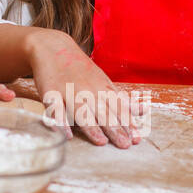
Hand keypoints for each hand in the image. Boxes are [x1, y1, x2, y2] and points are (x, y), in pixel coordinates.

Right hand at [27, 29, 139, 148]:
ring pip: (81, 111)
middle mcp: (86, 90)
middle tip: (124, 145)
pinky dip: (61, 122)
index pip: (118, 108)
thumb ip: (120, 98)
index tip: (136, 139)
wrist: (53, 47)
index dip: (127, 124)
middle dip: (114, 129)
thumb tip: (143, 110)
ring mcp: (68, 91)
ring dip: (91, 127)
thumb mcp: (103, 80)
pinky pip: (55, 109)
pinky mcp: (50, 92)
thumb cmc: (80, 68)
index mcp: (101, 87)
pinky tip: (67, 134)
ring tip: (101, 142)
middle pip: (102, 112)